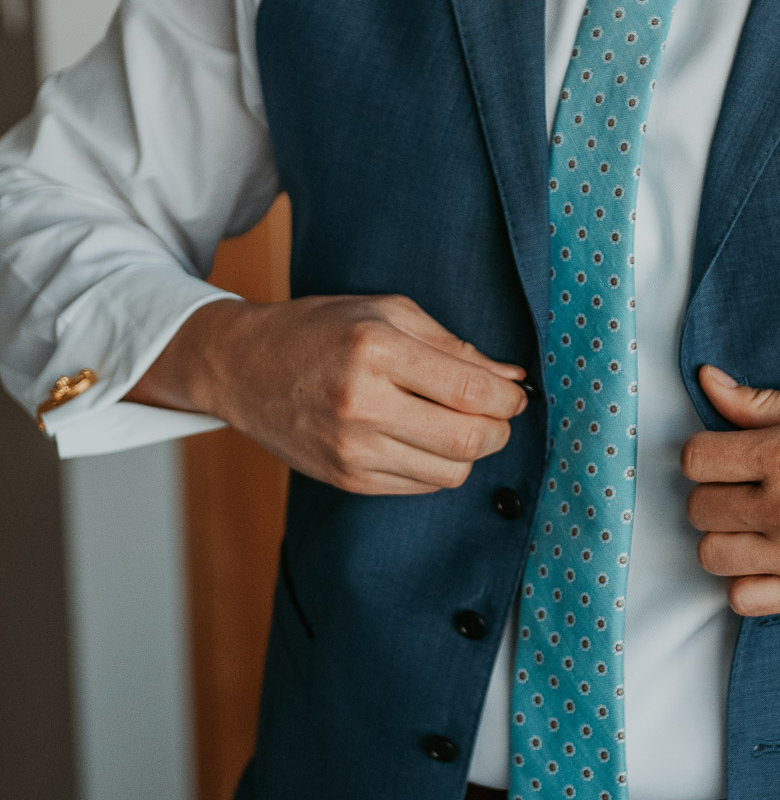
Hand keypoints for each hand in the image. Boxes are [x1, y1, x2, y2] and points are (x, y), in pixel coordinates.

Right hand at [127, 295, 529, 495]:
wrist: (243, 367)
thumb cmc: (321, 330)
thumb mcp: (387, 313)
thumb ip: (454, 346)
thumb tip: (511, 378)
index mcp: (376, 350)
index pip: (470, 392)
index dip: (508, 399)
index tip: (516, 394)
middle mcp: (362, 405)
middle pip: (467, 440)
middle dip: (500, 430)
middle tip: (500, 414)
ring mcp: (351, 450)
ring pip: (449, 473)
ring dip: (471, 452)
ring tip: (461, 425)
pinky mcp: (345, 479)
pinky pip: (419, 486)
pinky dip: (437, 466)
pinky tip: (427, 439)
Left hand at [683, 367, 779, 615]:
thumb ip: (762, 401)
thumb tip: (708, 382)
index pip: (696, 458)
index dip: (706, 451)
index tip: (725, 452)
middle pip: (699, 506)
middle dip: (714, 490)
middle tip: (744, 484)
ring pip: (711, 554)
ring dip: (724, 535)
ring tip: (753, 520)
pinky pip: (742, 599)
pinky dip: (745, 580)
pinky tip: (767, 557)